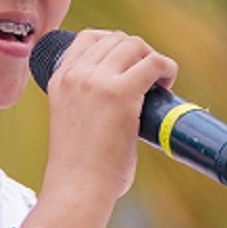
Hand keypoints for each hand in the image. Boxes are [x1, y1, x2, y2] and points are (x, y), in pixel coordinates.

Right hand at [38, 29, 175, 208]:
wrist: (76, 189)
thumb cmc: (79, 169)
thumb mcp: (72, 121)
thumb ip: (89, 104)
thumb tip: (125, 106)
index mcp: (59, 79)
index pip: (89, 38)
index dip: (115, 44)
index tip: (129, 64)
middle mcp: (75, 75)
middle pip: (116, 38)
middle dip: (138, 53)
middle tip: (149, 79)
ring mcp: (96, 81)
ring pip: (135, 46)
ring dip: (152, 59)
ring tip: (159, 83)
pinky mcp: (120, 94)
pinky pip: (153, 63)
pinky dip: (166, 69)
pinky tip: (167, 85)